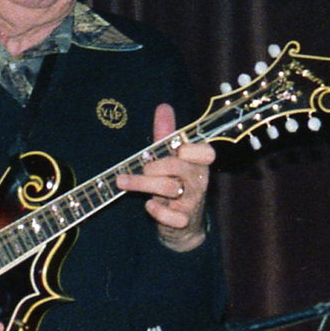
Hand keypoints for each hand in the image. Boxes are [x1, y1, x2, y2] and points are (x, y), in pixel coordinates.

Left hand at [115, 102, 214, 251]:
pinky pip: (172, 216)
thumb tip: (164, 106)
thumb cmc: (175, 184)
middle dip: (153, 166)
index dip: (191, 150)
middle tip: (140, 167)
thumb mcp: (171, 159)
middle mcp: (198, 181)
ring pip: (169, 189)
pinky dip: (157, 211)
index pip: (206, 153)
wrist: (182, 224)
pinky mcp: (183, 221)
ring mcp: (192, 202)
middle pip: (178, 167)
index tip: (177, 150)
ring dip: (142, 184)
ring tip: (123, 182)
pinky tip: (149, 206)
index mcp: (198, 164)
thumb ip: (167, 135)